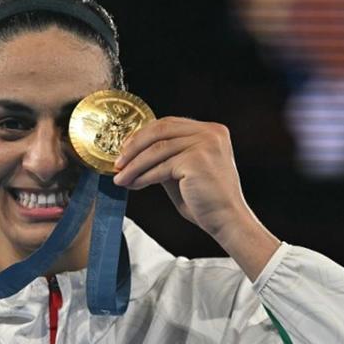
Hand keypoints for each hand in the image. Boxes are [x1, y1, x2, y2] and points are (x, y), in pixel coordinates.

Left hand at [112, 116, 279, 279]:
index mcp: (211, 130)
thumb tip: (134, 153)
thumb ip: (166, 157)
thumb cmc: (205, 201)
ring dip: (134, 165)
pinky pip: (161, 166)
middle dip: (134, 146)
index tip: (124, 149)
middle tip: (118, 162)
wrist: (226, 220)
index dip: (142, 135)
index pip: (168, 123)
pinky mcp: (196, 160)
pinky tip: (133, 184)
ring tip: (120, 177)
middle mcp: (211, 132)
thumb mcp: (183, 171)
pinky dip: (143, 176)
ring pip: (157, 149)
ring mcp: (205, 144)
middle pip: (160, 130)